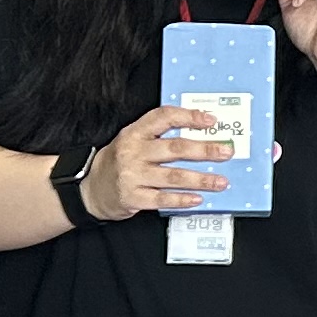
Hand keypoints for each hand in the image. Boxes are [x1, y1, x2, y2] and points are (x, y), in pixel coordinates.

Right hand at [86, 105, 228, 219]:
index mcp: (135, 132)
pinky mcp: (133, 197)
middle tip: (226, 152)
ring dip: (201, 179)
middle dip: (205, 150)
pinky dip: (182, 199)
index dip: (189, 117)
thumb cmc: (119, 162)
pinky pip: (163, 198)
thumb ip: (158, 135)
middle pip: (175, 148)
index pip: (164, 117)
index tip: (211, 120)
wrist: (90, 189)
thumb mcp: (132, 140)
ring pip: (173, 176)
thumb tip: (200, 133)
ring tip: (221, 182)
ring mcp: (132, 175)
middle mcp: (133, 152)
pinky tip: (198, 198)